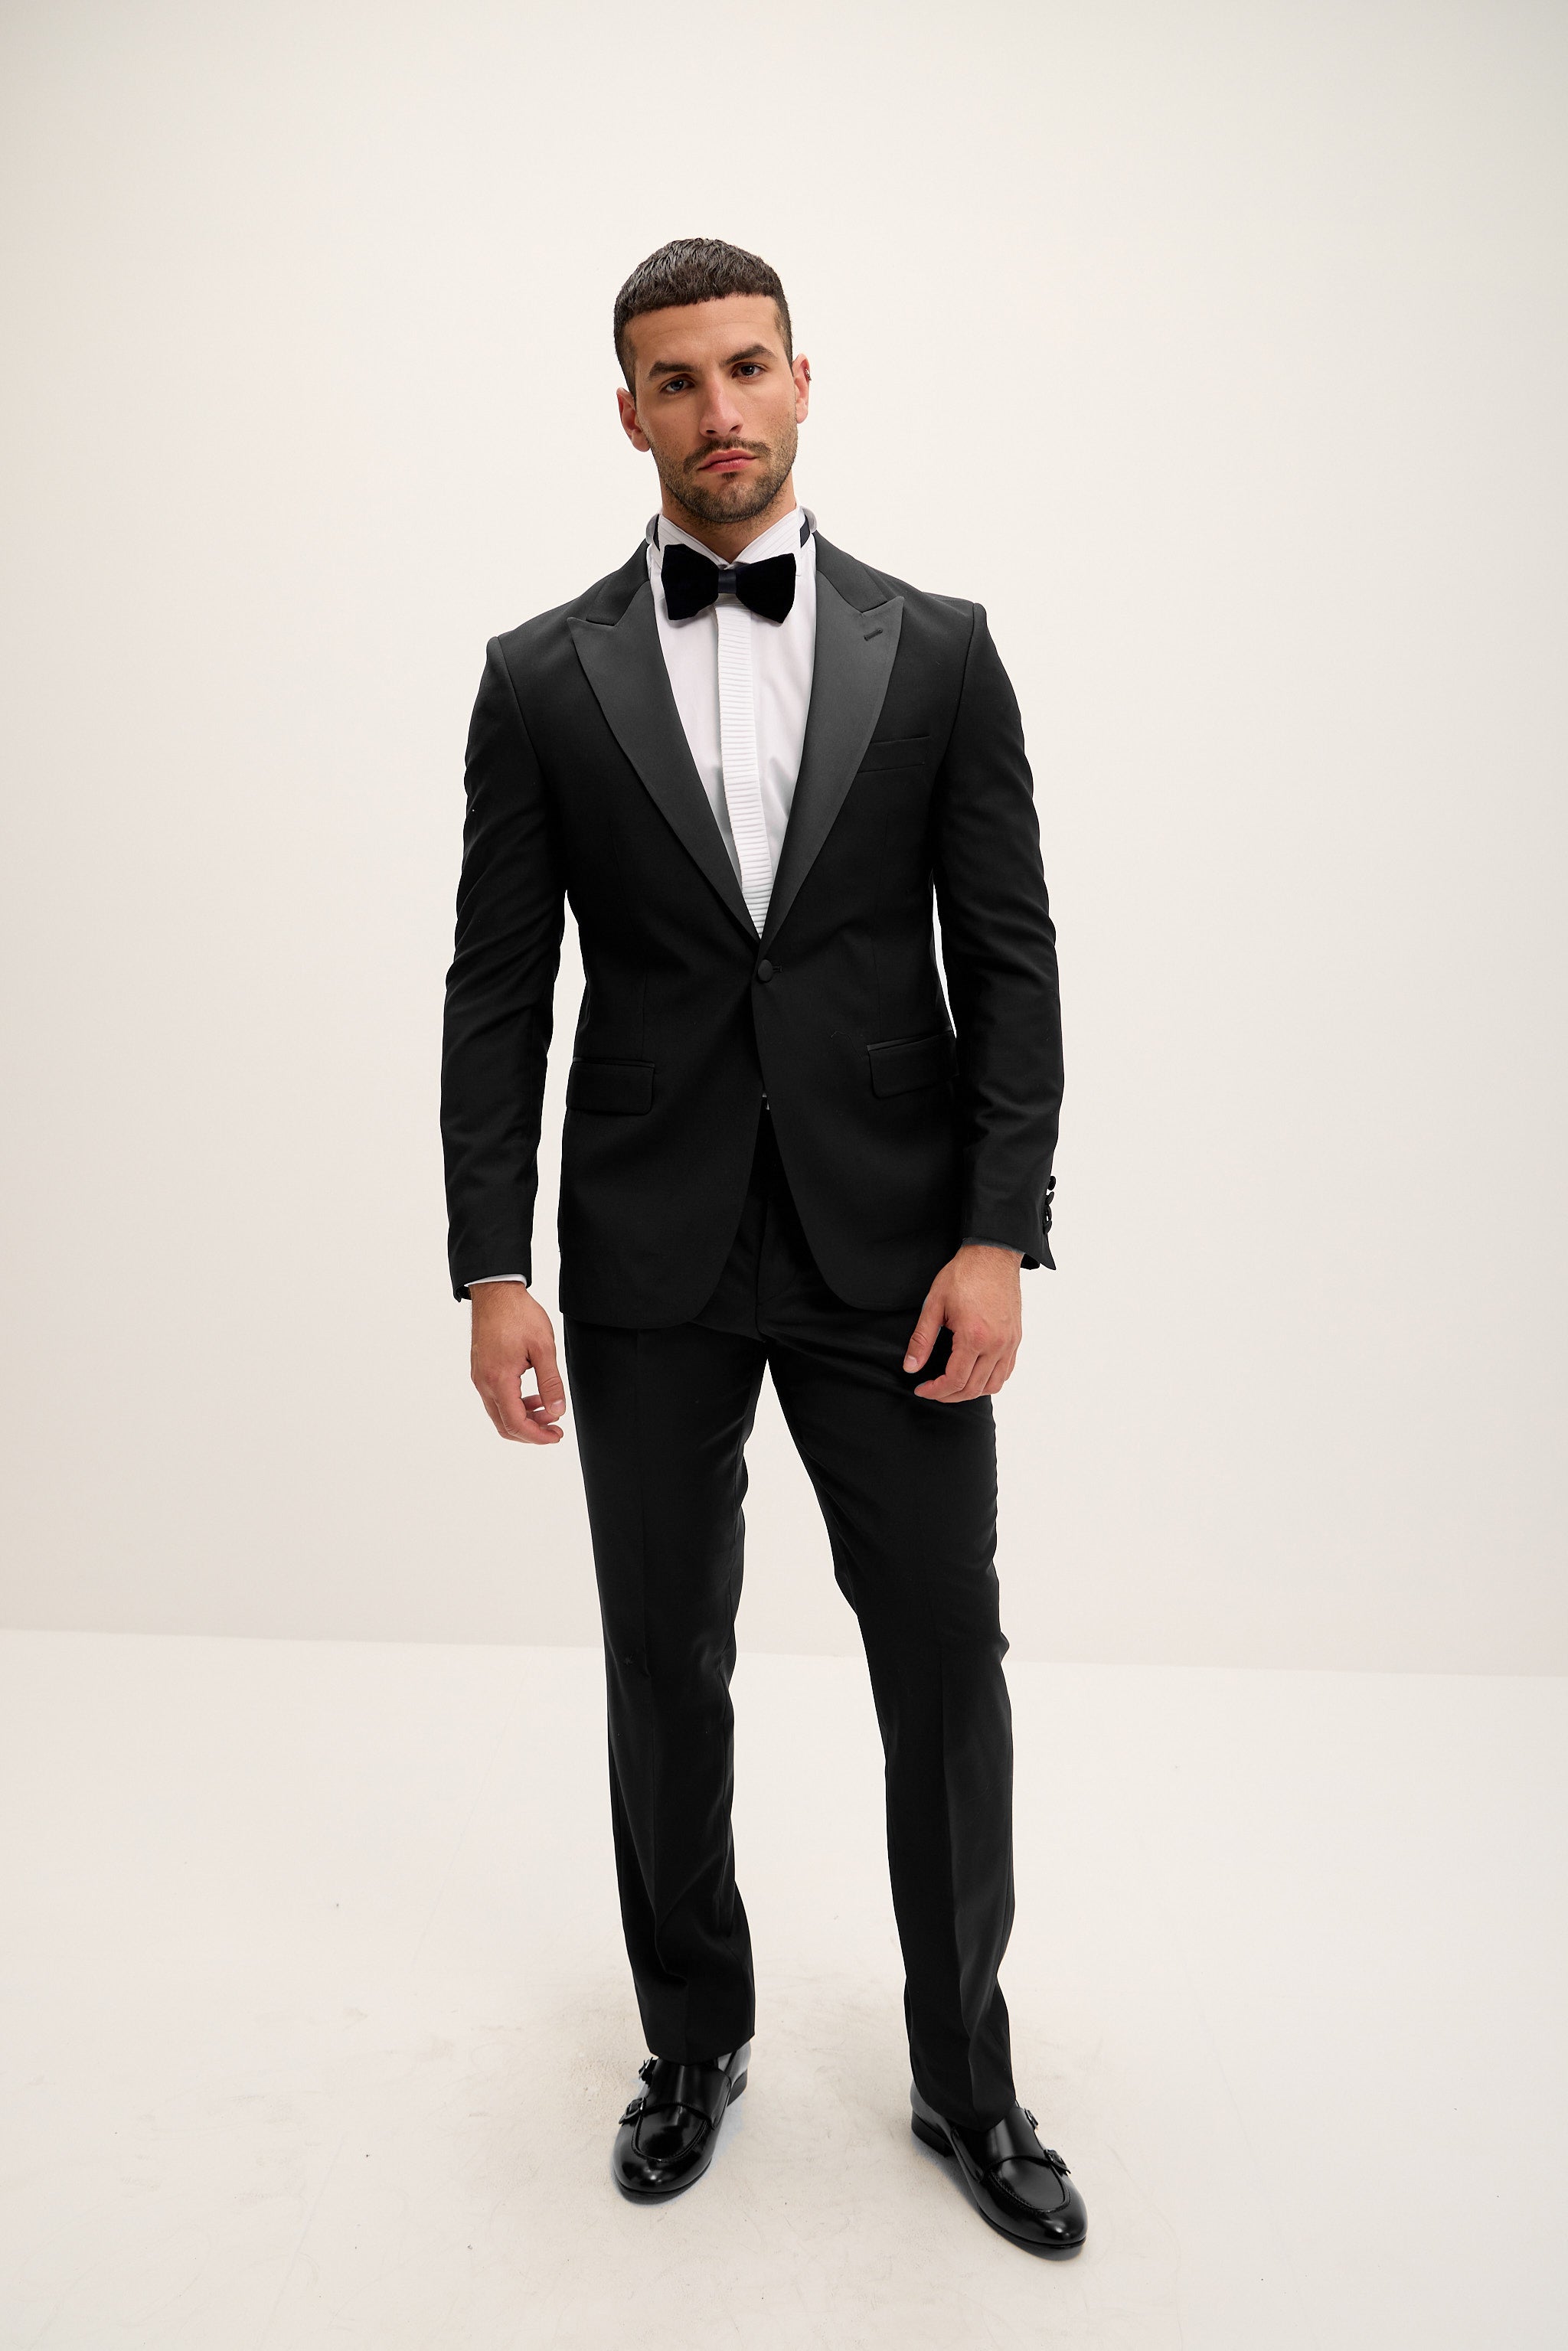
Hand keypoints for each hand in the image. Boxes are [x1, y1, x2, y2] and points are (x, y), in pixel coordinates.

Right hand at [469, 1282, 566, 1444]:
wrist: (496, 1292)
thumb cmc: (518, 1314)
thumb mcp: (543, 1348)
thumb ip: (551, 1383)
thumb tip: (557, 1411)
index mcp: (499, 1379)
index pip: (515, 1423)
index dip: (537, 1436)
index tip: (556, 1435)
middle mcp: (484, 1383)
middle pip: (504, 1425)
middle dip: (531, 1431)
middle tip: (555, 1428)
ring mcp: (480, 1377)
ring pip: (499, 1413)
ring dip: (524, 1418)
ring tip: (548, 1409)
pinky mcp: (480, 1371)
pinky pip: (495, 1399)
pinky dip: (514, 1405)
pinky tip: (533, 1396)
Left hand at [903, 1244, 1023, 1401]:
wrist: (992, 1255)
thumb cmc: (963, 1275)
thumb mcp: (934, 1305)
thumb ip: (921, 1340)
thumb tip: (911, 1367)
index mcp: (974, 1337)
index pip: (954, 1381)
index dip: (935, 1391)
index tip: (922, 1389)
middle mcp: (996, 1344)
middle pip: (973, 1388)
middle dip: (949, 1395)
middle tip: (933, 1390)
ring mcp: (1009, 1342)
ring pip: (993, 1385)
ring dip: (971, 1391)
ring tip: (952, 1386)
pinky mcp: (1016, 1338)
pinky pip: (1006, 1371)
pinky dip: (990, 1380)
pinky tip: (975, 1374)